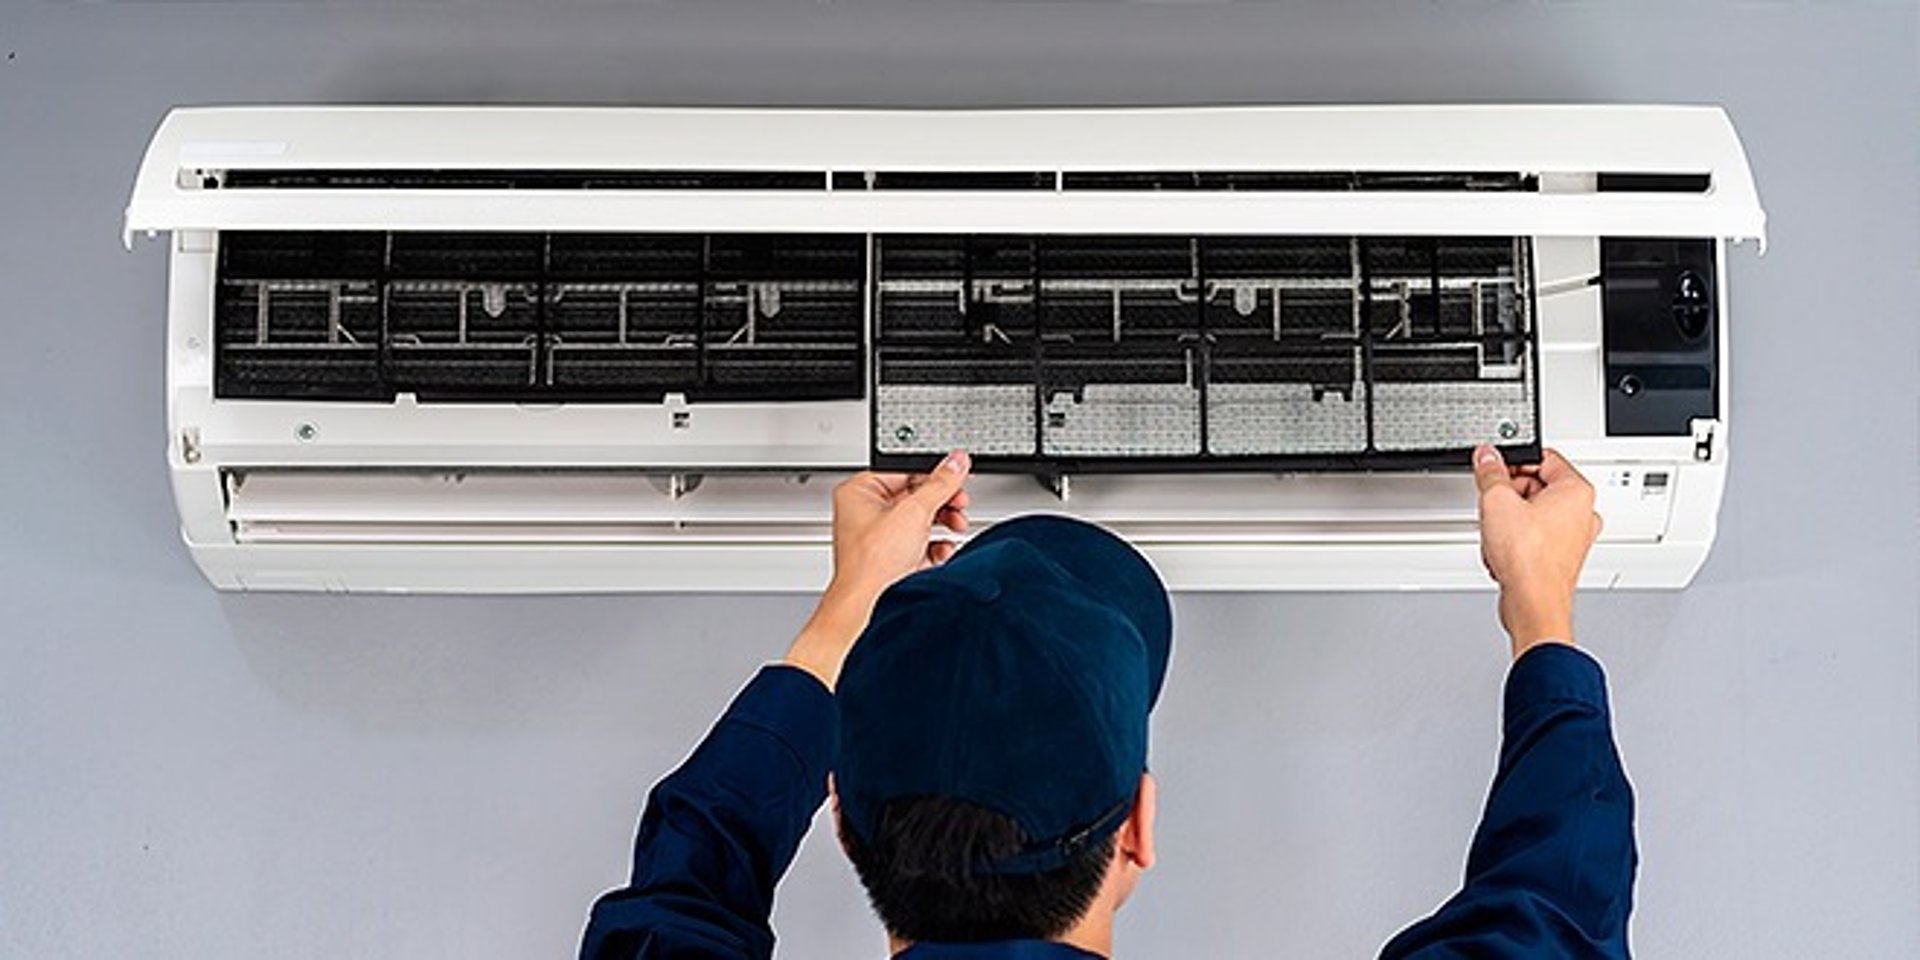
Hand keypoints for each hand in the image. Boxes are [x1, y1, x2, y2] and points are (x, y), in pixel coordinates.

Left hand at [784, 451, 972, 688]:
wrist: (869, 608)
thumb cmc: (871, 564)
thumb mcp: (913, 512)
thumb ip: (940, 484)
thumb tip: (956, 463)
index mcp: (860, 492)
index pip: (904, 471)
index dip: (934, 474)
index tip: (956, 474)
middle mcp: (866, 513)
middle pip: (915, 496)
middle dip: (943, 502)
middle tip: (959, 502)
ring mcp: (880, 538)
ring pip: (921, 521)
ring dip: (944, 523)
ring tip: (956, 526)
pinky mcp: (893, 559)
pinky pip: (921, 544)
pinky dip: (936, 546)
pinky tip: (943, 549)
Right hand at [1472, 445, 1602, 658]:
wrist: (1533, 603)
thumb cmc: (1529, 560)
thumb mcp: (1497, 502)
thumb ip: (1491, 473)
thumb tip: (1487, 457)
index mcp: (1576, 492)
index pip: (1544, 458)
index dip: (1514, 461)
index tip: (1494, 466)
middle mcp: (1582, 513)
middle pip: (1537, 486)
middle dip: (1509, 494)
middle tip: (1493, 503)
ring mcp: (1573, 537)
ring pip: (1532, 513)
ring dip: (1509, 520)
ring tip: (1498, 533)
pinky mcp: (1559, 557)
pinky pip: (1532, 536)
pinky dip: (1514, 540)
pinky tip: (1502, 551)